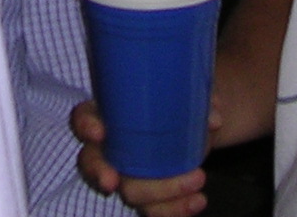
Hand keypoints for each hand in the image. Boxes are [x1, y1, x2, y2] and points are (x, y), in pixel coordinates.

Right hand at [71, 99, 219, 216]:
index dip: (86, 125)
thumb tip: (212, 119)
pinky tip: (198, 200)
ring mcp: (129, 175)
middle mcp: (112, 147)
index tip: (100, 132)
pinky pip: (154, 211)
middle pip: (92, 163)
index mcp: (110, 113)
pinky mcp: (150, 196)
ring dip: (161, 191)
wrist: (194, 128)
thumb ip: (199, 100)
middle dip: (99, 173)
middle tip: (113, 181)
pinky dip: (175, 209)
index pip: (84, 117)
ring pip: (129, 192)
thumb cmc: (178, 102)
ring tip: (197, 178)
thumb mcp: (187, 93)